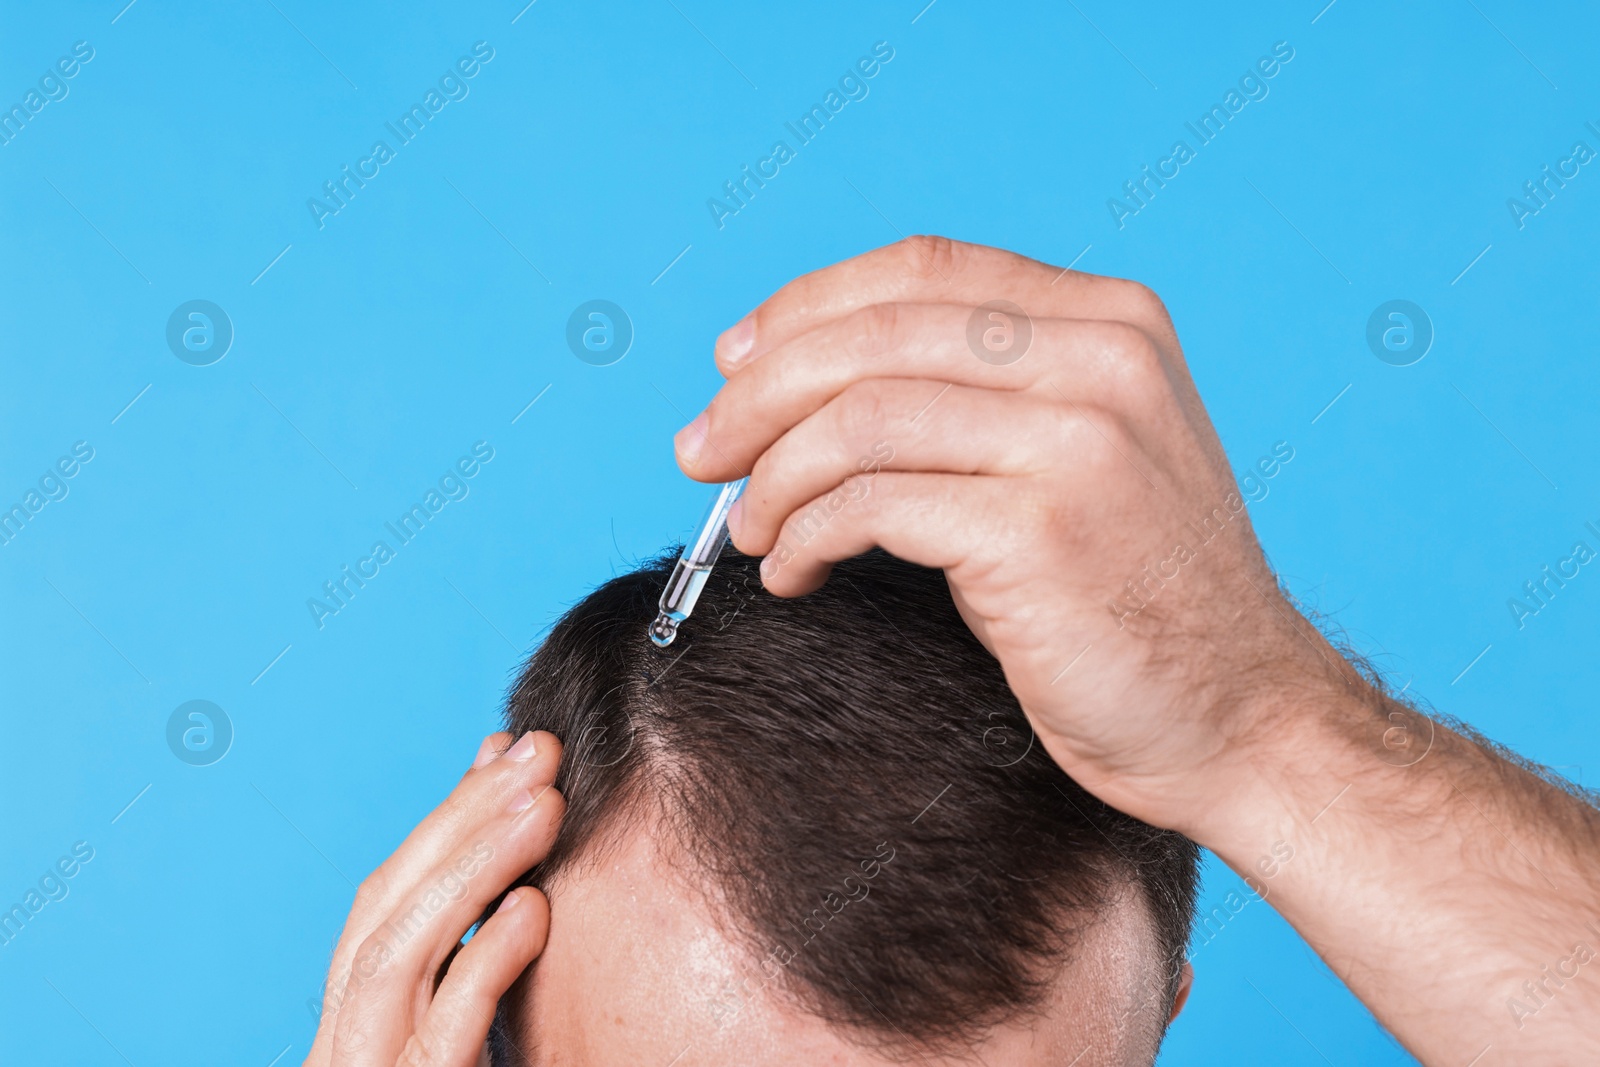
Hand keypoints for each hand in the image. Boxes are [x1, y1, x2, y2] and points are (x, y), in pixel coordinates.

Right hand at [304, 731, 564, 1066]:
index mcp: (356, 1022)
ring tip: (546, 808)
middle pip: (383, 909)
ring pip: (394, 957)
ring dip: (473, 870)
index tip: (513, 752)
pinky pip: (437, 1037)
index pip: (385, 899)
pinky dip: (482, 964)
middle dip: (463, 820)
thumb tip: (512, 808)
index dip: (449, 819)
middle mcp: (346, 1046)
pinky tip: (531, 910)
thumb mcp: (468, 1024)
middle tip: (539, 754)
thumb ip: (478, 939)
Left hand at [675, 236, 1344, 837]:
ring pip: (858, 417)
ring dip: (773, 478)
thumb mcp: (1084, 453)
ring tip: (749, 532)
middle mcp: (1102, 359)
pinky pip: (869, 502)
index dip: (809, 306)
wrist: (1242, 717)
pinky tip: (794, 570)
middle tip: (700, 453)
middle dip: (759, 395)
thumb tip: (806, 380)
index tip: (737, 363)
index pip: (923, 268)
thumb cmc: (1138, 596)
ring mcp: (1077, 439)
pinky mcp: (1039, 528)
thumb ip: (984, 394)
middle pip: (873, 335)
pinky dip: (803, 534)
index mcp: (1111, 322)